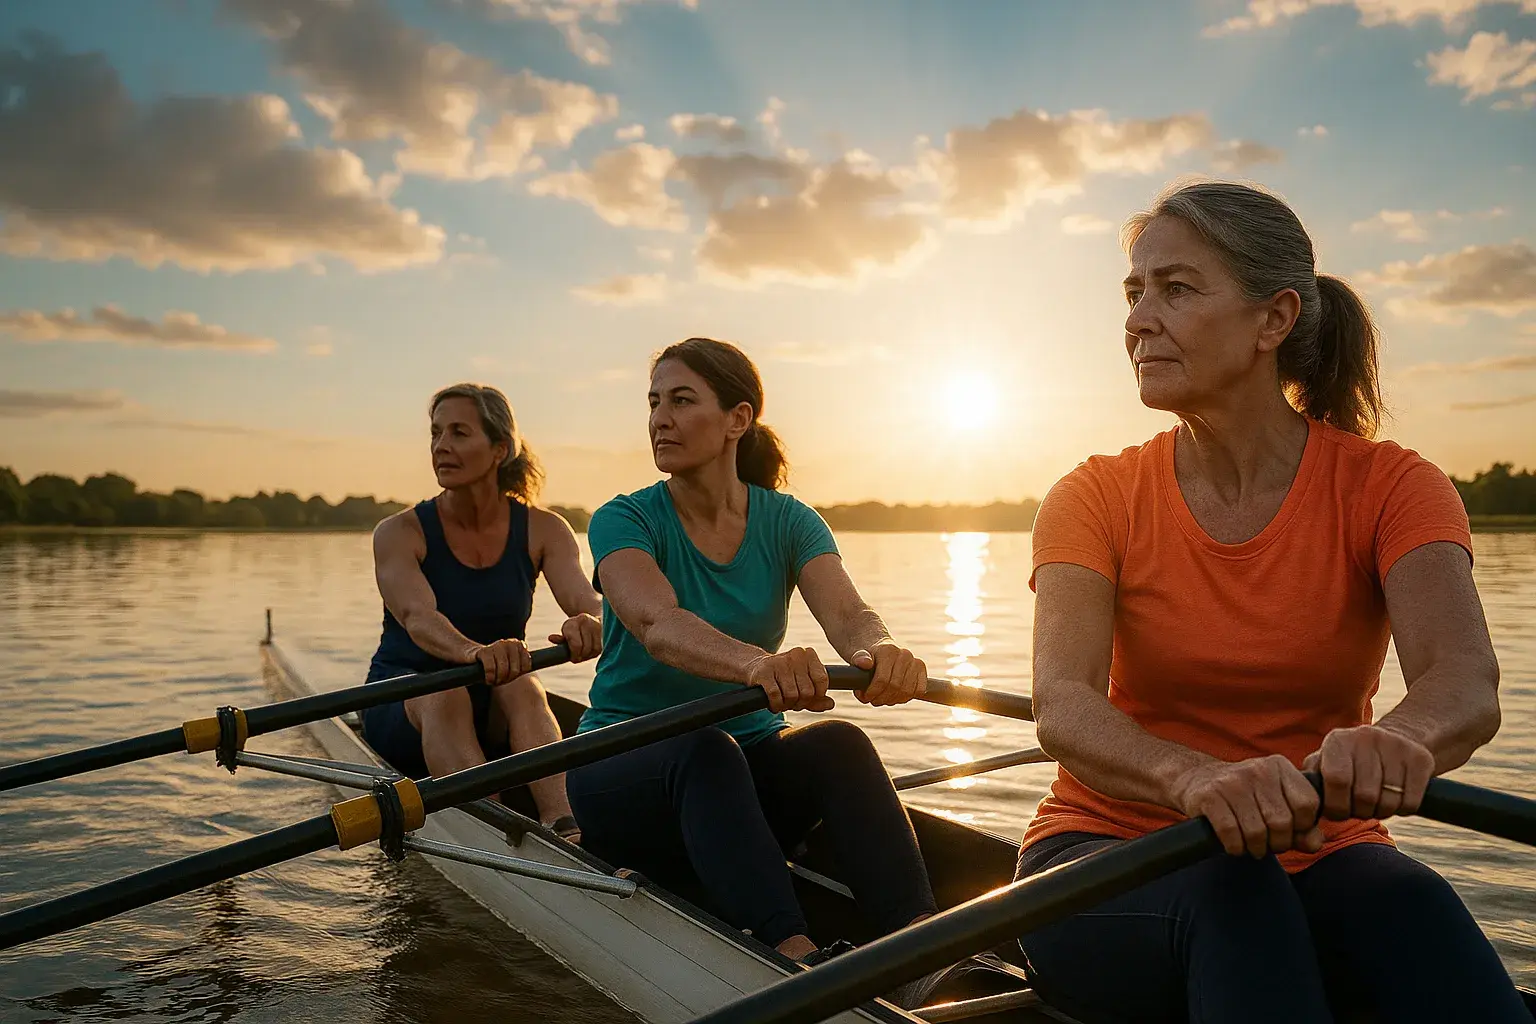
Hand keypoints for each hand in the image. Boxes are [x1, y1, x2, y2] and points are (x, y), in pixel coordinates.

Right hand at [470, 637, 530, 685]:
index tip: (509, 676)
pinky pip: (490, 669)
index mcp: (519, 645)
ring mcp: (497, 645)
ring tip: (493, 680)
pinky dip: (489, 678)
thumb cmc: (494, 664)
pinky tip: (487, 679)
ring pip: (503, 670)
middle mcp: (510, 643)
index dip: (517, 675)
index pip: (526, 666)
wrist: (471, 656)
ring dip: (497, 680)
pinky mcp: (484, 651)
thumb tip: (534, 668)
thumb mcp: (511, 664)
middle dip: (507, 679)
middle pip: (515, 670)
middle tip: (499, 680)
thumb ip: (522, 666)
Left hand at [550, 612, 601, 662]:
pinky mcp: (606, 630)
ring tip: (584, 654)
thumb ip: (560, 639)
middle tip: (578, 657)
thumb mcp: (565, 633)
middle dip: (581, 656)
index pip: (576, 645)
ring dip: (589, 655)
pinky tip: (591, 650)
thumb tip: (551, 638)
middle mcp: (586, 622)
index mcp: (573, 622)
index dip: (574, 655)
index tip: (573, 659)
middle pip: (585, 649)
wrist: (590, 620)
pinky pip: (601, 648)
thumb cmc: (574, 630)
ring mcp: (597, 625)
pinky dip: (595, 652)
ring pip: (594, 650)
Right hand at [747, 647, 833, 713]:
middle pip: (807, 692)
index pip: (822, 680)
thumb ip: (818, 696)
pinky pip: (776, 696)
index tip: (808, 698)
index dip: (817, 695)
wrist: (755, 667)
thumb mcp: (802, 685)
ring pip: (791, 695)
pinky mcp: (764, 672)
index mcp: (808, 655)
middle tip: (792, 703)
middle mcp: (796, 655)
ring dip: (786, 705)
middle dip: (800, 703)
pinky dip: (775, 705)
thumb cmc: (783, 678)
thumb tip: (831, 704)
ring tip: (782, 702)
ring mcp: (779, 662)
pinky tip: (773, 704)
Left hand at [851, 642, 926, 705]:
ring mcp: (915, 661)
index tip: (864, 697)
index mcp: (888, 650)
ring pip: (907, 692)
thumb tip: (865, 663)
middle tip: (872, 699)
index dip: (872, 693)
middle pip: (895, 687)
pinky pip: (919, 690)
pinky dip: (906, 697)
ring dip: (893, 700)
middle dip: (881, 698)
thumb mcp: (856, 655)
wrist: (878, 647)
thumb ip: (858, 658)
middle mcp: (904, 654)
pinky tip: (894, 696)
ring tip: (882, 699)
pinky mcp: (922, 669)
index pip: (882, 680)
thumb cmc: (866, 656)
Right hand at [1171, 755, 1322, 858]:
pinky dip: (1235, 847)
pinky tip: (1233, 844)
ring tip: (1250, 845)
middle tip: (1267, 844)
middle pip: (1282, 823)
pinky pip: (1231, 834)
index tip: (1290, 831)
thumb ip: (1302, 825)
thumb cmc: (1245, 797)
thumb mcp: (1277, 803)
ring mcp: (1232, 782)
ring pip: (1257, 832)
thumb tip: (1314, 843)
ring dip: (1255, 848)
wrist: (1196, 780)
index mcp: (1280, 766)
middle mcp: (1258, 770)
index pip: (1308, 805)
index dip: (1303, 827)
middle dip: (1277, 843)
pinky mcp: (1209, 796)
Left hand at [1302, 724, 1434, 820]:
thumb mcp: (1326, 763)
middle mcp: (1365, 737)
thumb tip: (1301, 800)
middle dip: (1360, 812)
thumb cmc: (1350, 763)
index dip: (1336, 806)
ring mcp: (1395, 745)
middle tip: (1359, 809)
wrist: (1395, 741)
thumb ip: (1311, 779)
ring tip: (1376, 803)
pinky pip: (1411, 802)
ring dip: (1382, 811)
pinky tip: (1396, 798)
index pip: (1337, 780)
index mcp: (1337, 740)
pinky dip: (1402, 809)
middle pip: (1365, 795)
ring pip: (1389, 801)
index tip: (1338, 812)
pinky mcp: (1420, 758)